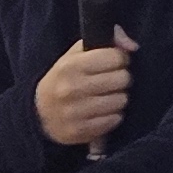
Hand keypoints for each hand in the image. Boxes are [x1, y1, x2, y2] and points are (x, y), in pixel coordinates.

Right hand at [34, 36, 136, 150]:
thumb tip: (132, 46)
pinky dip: (112, 116)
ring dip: (118, 99)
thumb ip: (107, 42)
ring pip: (120, 100)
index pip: (116, 57)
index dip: (119, 59)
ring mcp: (74, 112)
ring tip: (106, 98)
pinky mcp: (79, 131)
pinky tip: (102, 113)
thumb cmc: (65, 79)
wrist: (39, 113)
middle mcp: (71, 88)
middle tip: (111, 82)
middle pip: (122, 79)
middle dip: (121, 79)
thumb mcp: (77, 55)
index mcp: (70, 65)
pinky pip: (113, 120)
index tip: (113, 64)